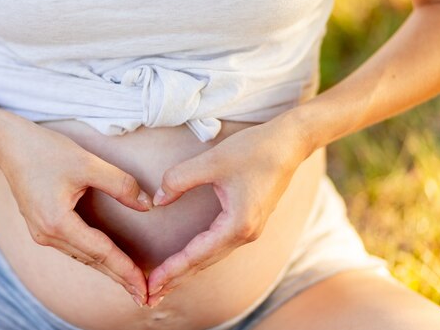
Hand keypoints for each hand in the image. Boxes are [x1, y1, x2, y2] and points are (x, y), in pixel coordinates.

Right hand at [0, 119, 153, 306]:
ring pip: (82, 257)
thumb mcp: (87, 163)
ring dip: (107, 269)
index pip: (100, 252)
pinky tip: (107, 260)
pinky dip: (93, 256)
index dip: (125, 270)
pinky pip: (72, 247)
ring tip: (131, 282)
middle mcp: (46, 234)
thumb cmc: (46, 150)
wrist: (9, 144)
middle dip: (119, 278)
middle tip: (144, 297)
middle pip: (92, 261)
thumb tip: (147, 205)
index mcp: (57, 222)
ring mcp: (41, 233)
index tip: (144, 287)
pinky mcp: (41, 226)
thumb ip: (120, 184)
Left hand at [145, 115, 311, 306]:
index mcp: (237, 224)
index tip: (150, 284)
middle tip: (149, 296)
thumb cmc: (255, 150)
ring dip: (187, 270)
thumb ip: (179, 179)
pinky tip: (188, 260)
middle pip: (204, 263)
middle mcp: (246, 234)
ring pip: (212, 256)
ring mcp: (250, 229)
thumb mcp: (212, 161)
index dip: (172, 270)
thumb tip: (158, 200)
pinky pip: (219, 246)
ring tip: (164, 283)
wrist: (289, 143)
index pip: (197, 254)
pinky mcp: (249, 221)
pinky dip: (200, 256)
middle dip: (176, 279)